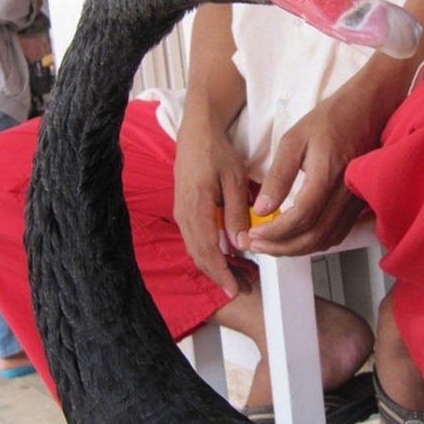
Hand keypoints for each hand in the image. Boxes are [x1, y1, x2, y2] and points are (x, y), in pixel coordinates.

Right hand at [174, 118, 251, 299]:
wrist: (196, 134)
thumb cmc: (216, 152)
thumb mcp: (234, 180)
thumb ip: (237, 212)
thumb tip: (241, 243)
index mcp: (196, 207)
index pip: (208, 250)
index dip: (222, 273)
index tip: (234, 289)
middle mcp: (184, 214)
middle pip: (200, 256)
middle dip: (220, 276)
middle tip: (242, 289)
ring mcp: (182, 213)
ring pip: (196, 250)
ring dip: (215, 266)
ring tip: (238, 277)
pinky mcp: (184, 211)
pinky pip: (195, 239)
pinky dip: (209, 252)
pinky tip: (227, 256)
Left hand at [245, 79, 382, 256]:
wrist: (369, 109)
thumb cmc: (331, 119)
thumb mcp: (294, 139)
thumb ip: (278, 176)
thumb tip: (262, 209)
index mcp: (328, 173)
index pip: (302, 217)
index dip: (276, 232)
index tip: (254, 234)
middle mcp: (345, 192)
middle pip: (313, 236)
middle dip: (281, 247)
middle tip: (256, 244)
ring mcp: (355, 201)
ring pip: (325, 240)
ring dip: (296, 249)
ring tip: (271, 244)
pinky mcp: (358, 205)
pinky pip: (336, 234)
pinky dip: (313, 243)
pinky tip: (296, 237)